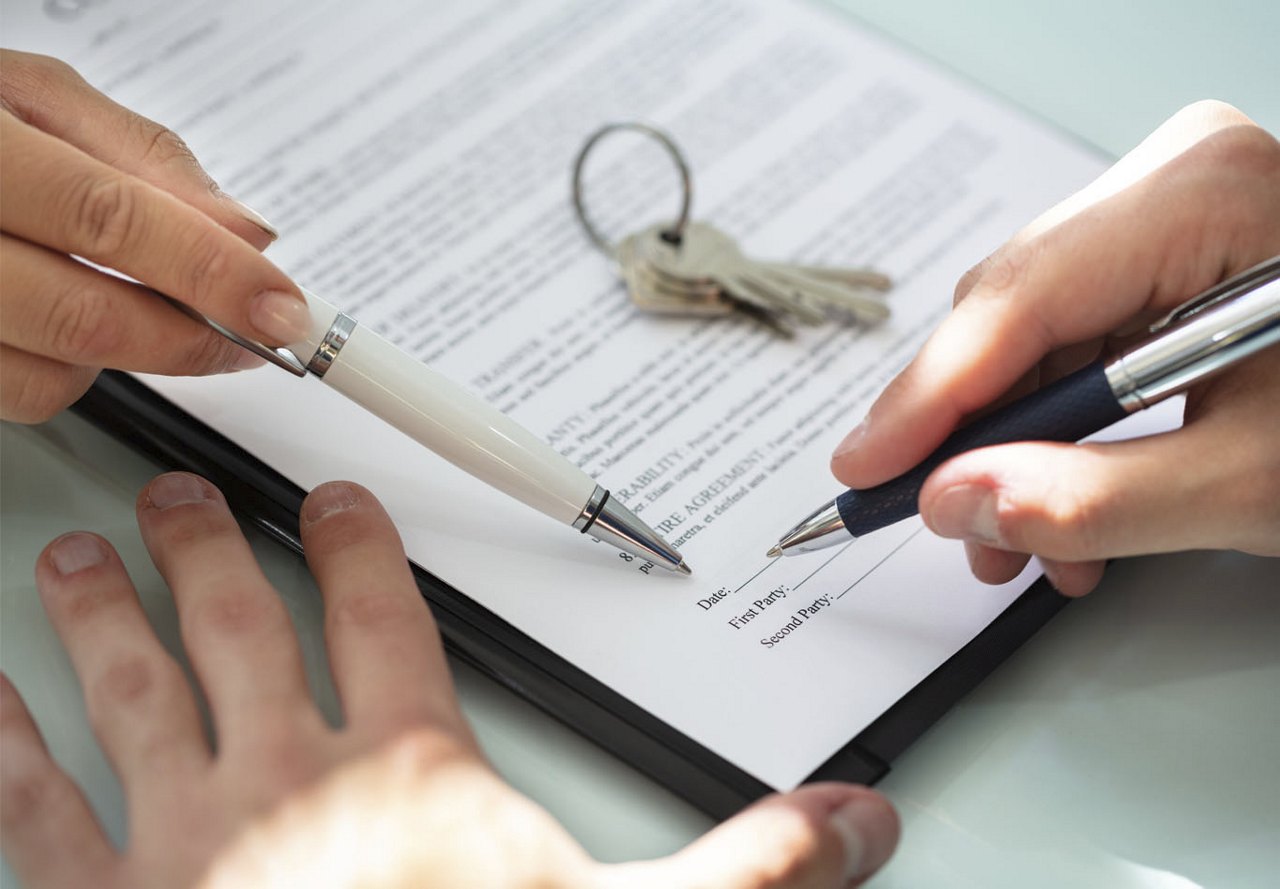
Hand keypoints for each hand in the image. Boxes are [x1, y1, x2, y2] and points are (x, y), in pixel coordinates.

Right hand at [0, 51, 309, 422]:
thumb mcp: (38, 98)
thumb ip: (146, 158)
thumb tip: (247, 230)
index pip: (109, 219)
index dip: (210, 270)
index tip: (281, 305)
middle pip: (88, 316)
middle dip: (195, 338)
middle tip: (256, 334)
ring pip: (55, 375)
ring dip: (133, 356)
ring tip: (150, 306)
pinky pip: (21, 396)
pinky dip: (73, 372)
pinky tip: (74, 321)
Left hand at [0, 472, 897, 887]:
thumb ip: (750, 868)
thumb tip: (859, 822)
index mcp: (408, 768)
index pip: (385, 618)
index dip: (360, 547)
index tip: (333, 499)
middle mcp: (289, 782)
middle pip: (244, 625)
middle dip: (209, 547)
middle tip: (175, 488)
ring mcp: (186, 845)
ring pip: (137, 688)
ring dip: (107, 611)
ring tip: (81, 547)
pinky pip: (36, 813)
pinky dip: (3, 746)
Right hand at [831, 101, 1279, 595]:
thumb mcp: (1255, 481)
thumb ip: (1096, 501)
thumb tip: (961, 502)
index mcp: (1206, 195)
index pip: (1019, 300)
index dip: (928, 399)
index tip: (868, 469)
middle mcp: (1178, 179)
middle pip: (1016, 315)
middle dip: (976, 436)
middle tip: (947, 521)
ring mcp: (1175, 209)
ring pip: (1037, 334)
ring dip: (1019, 444)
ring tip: (1025, 541)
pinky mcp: (1174, 250)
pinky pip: (1078, 335)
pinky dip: (1064, 424)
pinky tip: (1070, 492)